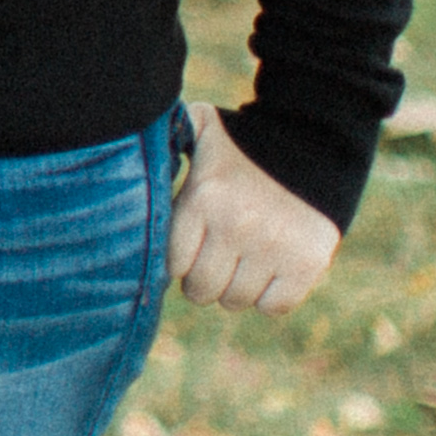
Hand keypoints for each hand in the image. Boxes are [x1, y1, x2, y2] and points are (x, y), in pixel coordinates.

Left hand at [170, 103, 341, 313]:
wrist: (313, 142)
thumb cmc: (241, 142)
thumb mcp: (197, 129)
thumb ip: (165, 142)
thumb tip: (122, 141)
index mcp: (202, 198)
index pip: (172, 263)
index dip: (178, 262)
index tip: (187, 250)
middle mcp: (235, 225)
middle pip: (202, 289)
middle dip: (202, 281)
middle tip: (212, 261)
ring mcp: (274, 247)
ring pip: (236, 300)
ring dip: (234, 289)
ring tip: (241, 262)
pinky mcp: (308, 263)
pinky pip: (274, 306)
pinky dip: (268, 298)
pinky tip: (268, 272)